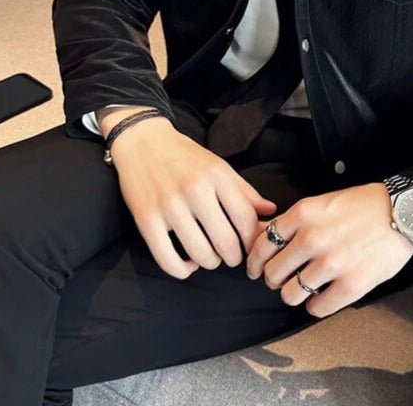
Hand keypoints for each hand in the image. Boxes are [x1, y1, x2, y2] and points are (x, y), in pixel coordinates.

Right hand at [107, 115, 277, 278]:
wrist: (143, 141)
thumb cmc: (185, 156)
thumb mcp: (219, 166)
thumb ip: (245, 191)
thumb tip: (270, 212)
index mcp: (217, 175)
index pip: (246, 219)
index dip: (253, 241)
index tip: (251, 247)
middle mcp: (195, 190)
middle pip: (226, 242)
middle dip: (234, 257)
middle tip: (232, 256)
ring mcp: (170, 206)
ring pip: (200, 254)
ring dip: (210, 263)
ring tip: (210, 257)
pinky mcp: (146, 219)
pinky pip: (168, 260)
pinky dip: (182, 270)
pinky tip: (188, 264)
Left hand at [245, 182, 412, 317]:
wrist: (403, 213)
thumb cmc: (364, 204)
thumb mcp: (323, 202)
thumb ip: (295, 220)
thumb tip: (264, 233)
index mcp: (303, 214)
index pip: (262, 244)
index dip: (255, 260)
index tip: (256, 268)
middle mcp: (312, 238)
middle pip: (272, 272)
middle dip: (273, 279)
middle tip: (281, 279)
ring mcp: (331, 263)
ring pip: (290, 294)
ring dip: (293, 294)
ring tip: (302, 288)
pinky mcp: (351, 285)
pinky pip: (317, 307)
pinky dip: (315, 306)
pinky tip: (320, 297)